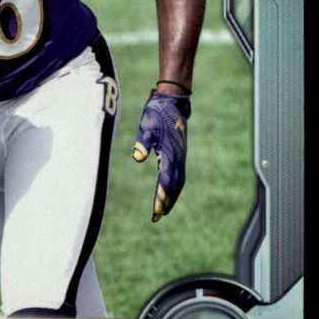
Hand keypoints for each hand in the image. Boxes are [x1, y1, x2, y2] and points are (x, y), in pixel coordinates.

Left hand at [132, 90, 190, 221]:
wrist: (172, 101)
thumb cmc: (157, 113)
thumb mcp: (146, 125)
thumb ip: (142, 142)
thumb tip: (137, 157)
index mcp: (170, 153)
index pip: (166, 180)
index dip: (162, 197)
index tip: (157, 211)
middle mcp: (178, 157)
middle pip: (174, 185)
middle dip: (167, 202)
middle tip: (157, 217)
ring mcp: (180, 156)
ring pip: (178, 182)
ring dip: (172, 197)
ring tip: (163, 210)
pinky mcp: (179, 153)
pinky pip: (178, 175)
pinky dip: (174, 187)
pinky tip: (168, 192)